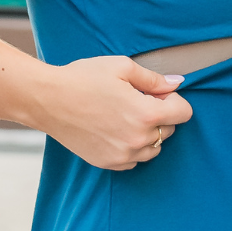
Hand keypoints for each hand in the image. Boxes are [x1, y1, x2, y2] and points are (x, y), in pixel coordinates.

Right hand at [28, 55, 192, 170]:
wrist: (47, 100)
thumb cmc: (83, 79)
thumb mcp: (122, 67)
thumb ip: (154, 79)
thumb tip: (176, 84)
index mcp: (146, 114)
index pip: (184, 113)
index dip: (173, 99)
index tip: (156, 93)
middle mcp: (138, 139)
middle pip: (169, 130)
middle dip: (160, 115)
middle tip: (135, 100)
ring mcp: (123, 155)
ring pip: (154, 148)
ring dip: (148, 133)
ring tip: (125, 116)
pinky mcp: (108, 163)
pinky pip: (134, 159)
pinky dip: (132, 146)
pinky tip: (115, 129)